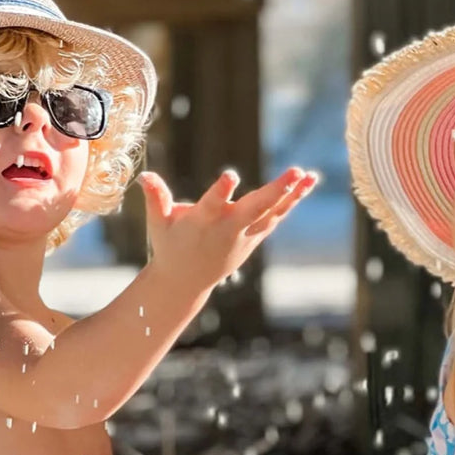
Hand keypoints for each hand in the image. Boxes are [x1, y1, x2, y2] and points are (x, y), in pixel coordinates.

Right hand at [137, 166, 316, 289]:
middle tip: (295, 172)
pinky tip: (307, 183)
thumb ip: (156, 199)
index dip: (220, 192)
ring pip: (272, 212)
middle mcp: (228, 229)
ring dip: (293, 194)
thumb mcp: (158, 224)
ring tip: (309, 174)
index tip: (230, 176)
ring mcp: (245, 235)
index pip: (212, 205)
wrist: (187, 281)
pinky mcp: (254, 237)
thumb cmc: (170, 245)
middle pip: (255, 208)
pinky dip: (292, 201)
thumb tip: (145, 175)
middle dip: (276, 191)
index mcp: (202, 222)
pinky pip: (276, 216)